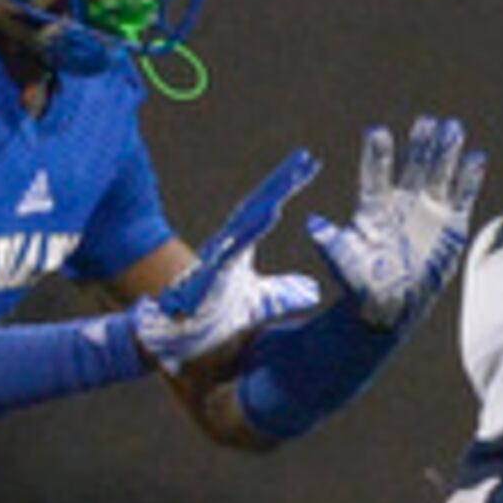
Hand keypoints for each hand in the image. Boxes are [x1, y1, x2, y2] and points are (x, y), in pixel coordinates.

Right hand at [136, 148, 324, 370]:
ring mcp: (217, 261)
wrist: (190, 342)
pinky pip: (230, 253)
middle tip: (304, 161)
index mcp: (241, 247)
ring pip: (244, 227)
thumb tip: (312, 291)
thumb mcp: (262, 302)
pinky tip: (264, 223)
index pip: (267, 209)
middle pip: (258, 208)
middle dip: (280, 184)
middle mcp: (229, 247)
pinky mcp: (209, 278)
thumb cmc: (222, 315)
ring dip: (264, 208)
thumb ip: (285, 292)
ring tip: (287, 190)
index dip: (286, 186)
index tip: (308, 164)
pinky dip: (245, 238)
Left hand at [311, 115, 486, 326]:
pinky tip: (476, 157)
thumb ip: (331, 242)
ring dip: (445, 151)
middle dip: (419, 144)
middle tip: (425, 122)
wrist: (392, 305)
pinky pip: (462, 196)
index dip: (378, 154)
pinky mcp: (451, 225)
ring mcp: (427, 210)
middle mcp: (401, 201)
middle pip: (412, 166)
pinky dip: (469, 178)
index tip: (378, 131)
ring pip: (438, 173)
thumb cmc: (363, 285)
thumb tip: (312, 224)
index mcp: (374, 206)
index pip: (376, 173)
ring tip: (452, 127)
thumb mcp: (343, 264)